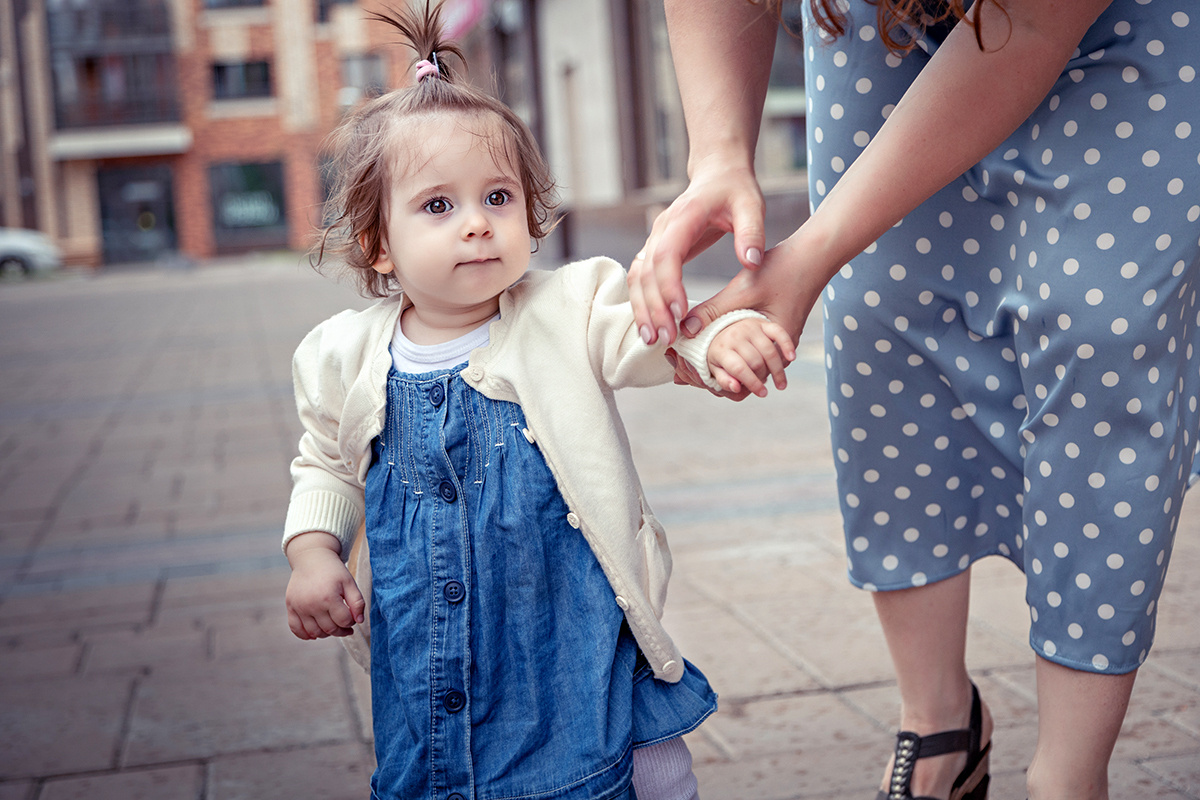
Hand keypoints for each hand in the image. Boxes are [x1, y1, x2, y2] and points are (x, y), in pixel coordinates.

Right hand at [285, 533, 365, 639]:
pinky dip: (305, 635)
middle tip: (345, 625)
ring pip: (314, 632)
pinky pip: (296, 629)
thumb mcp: (349, 582)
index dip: (351, 622)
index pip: (344, 621)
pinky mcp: (290, 606)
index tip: (352, 617)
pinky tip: (315, 634)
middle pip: (330, 629)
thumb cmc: (333, 571)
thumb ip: (357, 602)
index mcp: (329, 597)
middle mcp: (312, 604)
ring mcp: (299, 607)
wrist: (311, 558)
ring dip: (326, 634)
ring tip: (332, 626)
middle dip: (341, 630)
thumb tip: (359, 622)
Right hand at [629, 157, 766, 344]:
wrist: (717, 173)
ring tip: (652, 340)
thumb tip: (750, 263)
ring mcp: (654, 238)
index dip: (669, 286)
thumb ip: (752, 233)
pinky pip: (640, 278)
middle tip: (666, 339)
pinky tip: (650, 325)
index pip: (666, 255)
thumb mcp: (752, 206)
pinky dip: (642, 302)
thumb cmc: (736, 190)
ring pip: (637, 278)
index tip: (680, 313)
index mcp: (684, 217)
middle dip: (653, 308)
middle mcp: (661, 228)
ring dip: (642, 309)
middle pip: (646, 272)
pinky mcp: (655, 249)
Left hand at [706, 317, 794, 397]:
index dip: (752, 384)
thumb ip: (722, 379)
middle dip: (763, 378)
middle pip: (757, 363)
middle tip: (765, 386)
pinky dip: (787, 346)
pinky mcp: (764, 321)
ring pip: (769, 352)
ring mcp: (751, 326)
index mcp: (721, 347)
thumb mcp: (713, 365)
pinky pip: (779, 333)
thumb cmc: (721, 349)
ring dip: (778, 370)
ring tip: (780, 384)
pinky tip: (791, 358)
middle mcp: (736, 334)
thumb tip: (736, 388)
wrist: (725, 318)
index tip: (761, 393)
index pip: (739, 369)